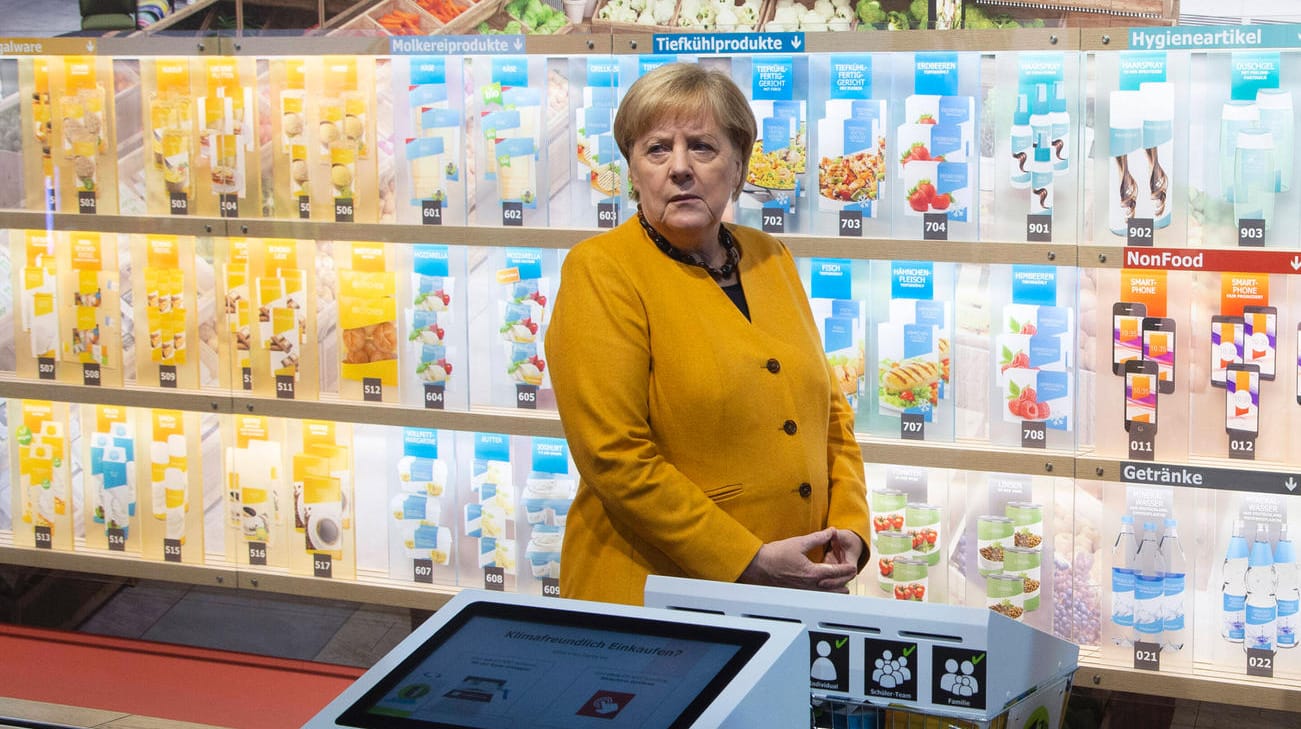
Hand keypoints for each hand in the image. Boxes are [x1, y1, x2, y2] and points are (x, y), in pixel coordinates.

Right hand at [738, 528, 859, 592]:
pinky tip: (826, 584)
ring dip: (837, 587)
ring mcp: (806, 590)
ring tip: (841, 579)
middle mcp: (811, 585)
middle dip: (846, 579)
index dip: (848, 569)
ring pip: (829, 594)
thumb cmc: (775, 556)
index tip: (853, 566)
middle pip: (837, 587)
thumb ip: (818, 538)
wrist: (760, 566)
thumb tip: (830, 532)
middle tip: (850, 572)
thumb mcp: (799, 543)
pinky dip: (827, 590)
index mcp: (814, 573)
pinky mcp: (800, 592)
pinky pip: (820, 594)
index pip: (838, 573)